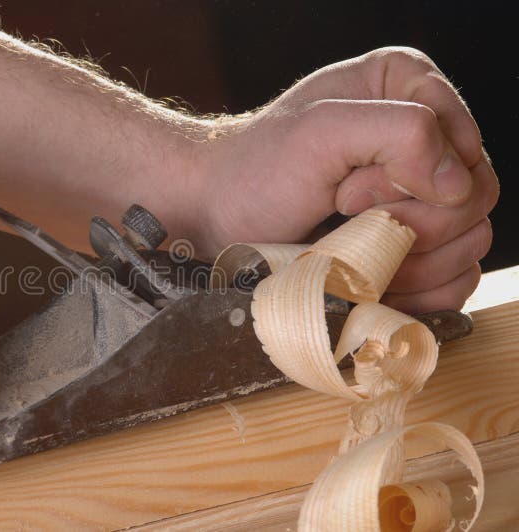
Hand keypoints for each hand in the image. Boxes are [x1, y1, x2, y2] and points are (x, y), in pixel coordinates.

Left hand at [187, 47, 498, 312]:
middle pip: (476, 197)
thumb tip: (460, 184)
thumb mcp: (321, 131)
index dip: (409, 177)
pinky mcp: (415, 249)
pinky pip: (455, 279)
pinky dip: (416, 289)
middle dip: (406, 220)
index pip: (466, 144)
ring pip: (470, 243)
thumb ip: (402, 133)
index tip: (345, 189)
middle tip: (342, 216)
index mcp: (411, 89)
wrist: (219, 218)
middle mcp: (425, 139)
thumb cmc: (258, 171)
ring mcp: (423, 199)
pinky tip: (369, 278)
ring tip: (348, 249)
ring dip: (410, 260)